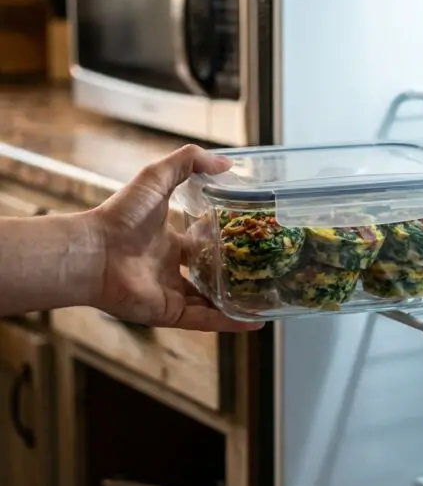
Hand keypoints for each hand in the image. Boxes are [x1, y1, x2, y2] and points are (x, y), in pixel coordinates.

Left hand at [91, 145, 263, 331]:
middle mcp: (168, 266)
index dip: (221, 238)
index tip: (246, 235)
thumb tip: (226, 161)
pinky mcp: (168, 312)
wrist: (94, 253)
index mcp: (167, 239)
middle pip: (206, 273)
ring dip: (235, 302)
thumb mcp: (156, 177)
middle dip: (231, 273)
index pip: (199, 241)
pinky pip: (204, 321)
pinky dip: (228, 324)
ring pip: (209, 301)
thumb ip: (188, 162)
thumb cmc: (121, 215)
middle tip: (261, 269)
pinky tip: (253, 324)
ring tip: (265, 300)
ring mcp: (169, 292)